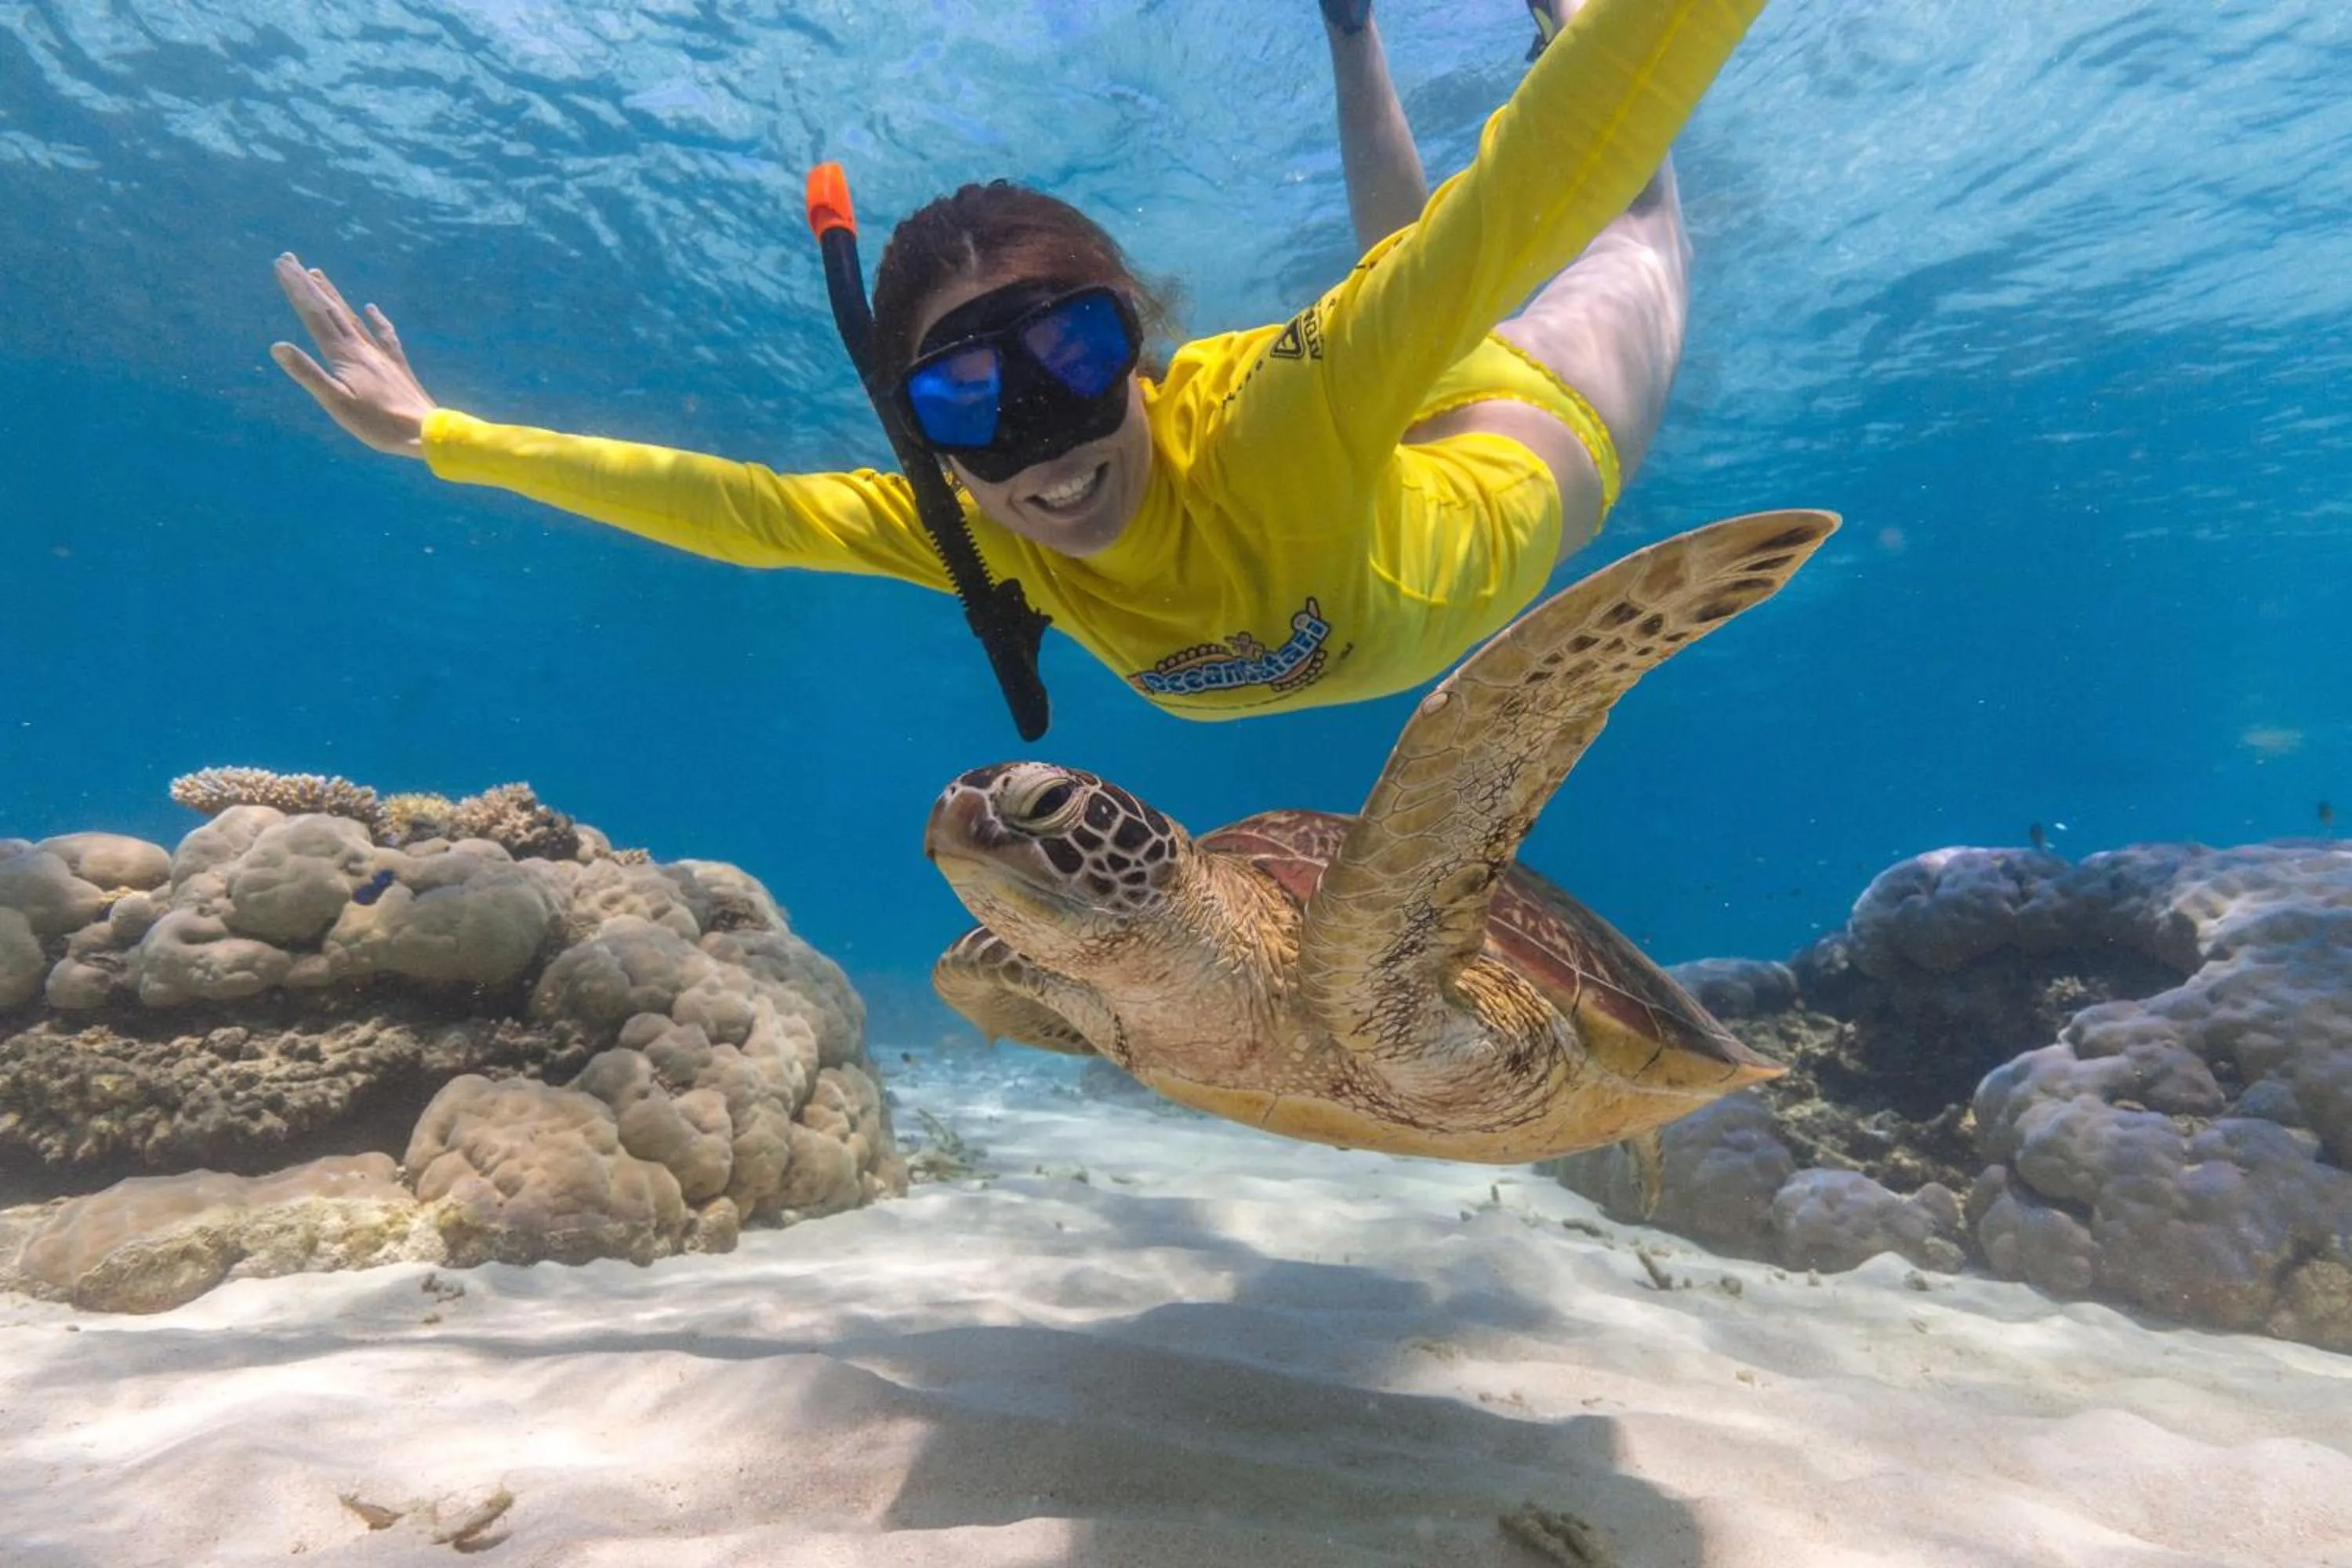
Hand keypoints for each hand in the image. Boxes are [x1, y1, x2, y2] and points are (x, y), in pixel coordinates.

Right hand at [269, 252, 434, 457]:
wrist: (425, 432)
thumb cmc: (378, 424)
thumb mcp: (335, 402)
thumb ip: (308, 373)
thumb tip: (277, 346)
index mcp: (344, 355)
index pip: (314, 314)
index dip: (296, 289)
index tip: (281, 264)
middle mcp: (362, 348)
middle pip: (330, 309)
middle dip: (307, 284)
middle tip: (290, 259)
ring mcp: (381, 355)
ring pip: (352, 317)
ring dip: (333, 295)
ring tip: (317, 274)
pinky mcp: (397, 366)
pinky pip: (385, 336)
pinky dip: (376, 320)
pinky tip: (371, 308)